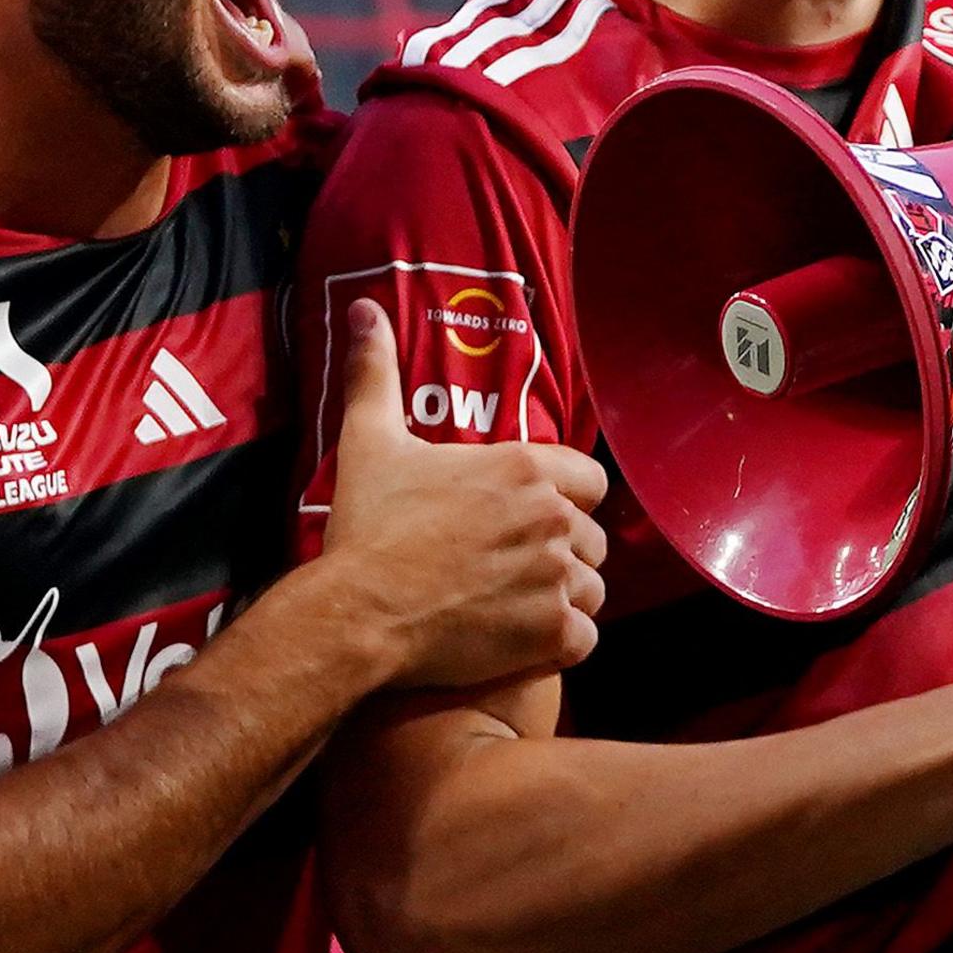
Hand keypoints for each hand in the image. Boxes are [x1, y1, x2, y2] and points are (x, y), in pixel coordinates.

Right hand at [320, 303, 605, 690]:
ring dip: (564, 598)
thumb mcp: (370, 440)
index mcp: (524, 467)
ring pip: (592, 589)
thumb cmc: (369, 526)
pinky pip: (585, 638)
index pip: (590, 480)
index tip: (533, 516)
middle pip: (592, 538)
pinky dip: (561, 643)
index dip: (568, 499)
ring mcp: (556, 577)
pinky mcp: (552, 634)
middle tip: (516, 568)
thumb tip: (364, 309)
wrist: (359, 611)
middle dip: (563, 552)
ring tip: (520, 606)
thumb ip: (376, 373)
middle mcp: (552, 517)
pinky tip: (525, 641)